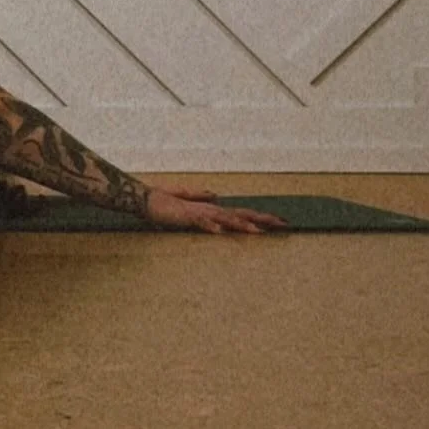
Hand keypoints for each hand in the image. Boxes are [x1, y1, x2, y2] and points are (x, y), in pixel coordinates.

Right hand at [144, 187, 289, 234]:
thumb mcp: (187, 201)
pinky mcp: (185, 216)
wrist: (144, 197)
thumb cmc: (164, 201)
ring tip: (258, 231)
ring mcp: (199, 213)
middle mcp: (210, 209)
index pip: (241, 213)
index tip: (279, 221)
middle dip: (263, 220)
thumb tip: (216, 196)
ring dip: (242, 225)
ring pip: (225, 218)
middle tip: (284, 224)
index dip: (260, 217)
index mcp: (212, 208)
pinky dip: (210, 226)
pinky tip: (221, 232)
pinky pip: (200, 222)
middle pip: (241, 214)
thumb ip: (201, 197)